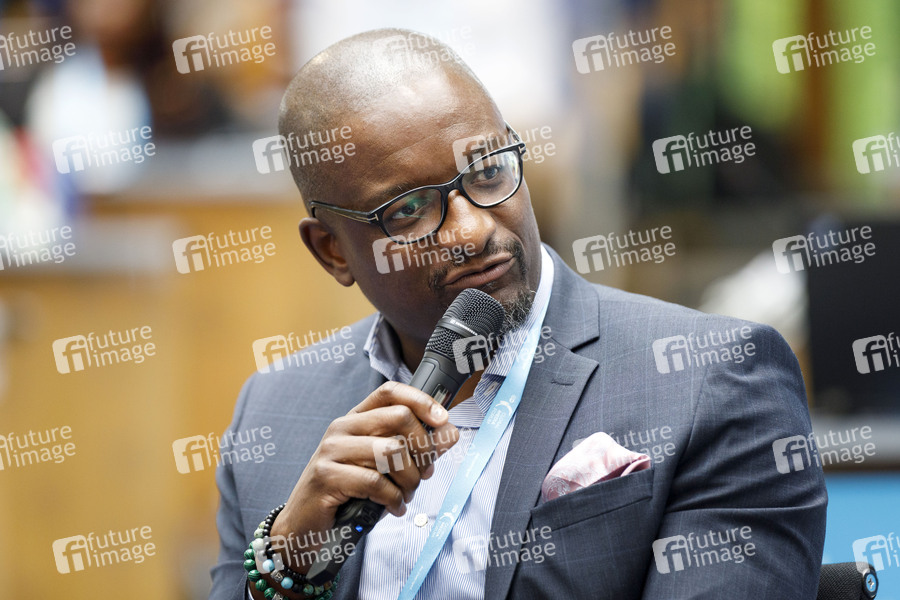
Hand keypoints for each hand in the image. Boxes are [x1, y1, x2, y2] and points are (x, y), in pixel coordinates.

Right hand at [270, 381, 458, 571]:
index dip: (420, 400)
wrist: (305, 526)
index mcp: (356, 419)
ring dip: (410, 479)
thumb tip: (450, 433)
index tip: (442, 419)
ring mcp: (331, 450)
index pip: (390, 392)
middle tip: (425, 474)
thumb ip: (416, 449)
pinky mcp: (326, 476)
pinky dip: (393, 498)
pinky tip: (394, 507)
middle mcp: (342, 428)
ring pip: (391, 450)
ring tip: (407, 494)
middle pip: (398, 417)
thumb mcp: (384, 467)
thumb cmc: (347, 494)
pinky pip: (375, 481)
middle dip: (422, 449)